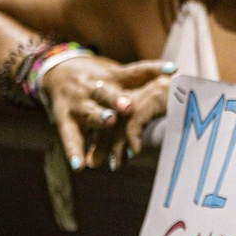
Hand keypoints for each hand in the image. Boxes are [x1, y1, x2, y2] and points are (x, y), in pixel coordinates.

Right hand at [41, 56, 174, 170]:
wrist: (57, 73)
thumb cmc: (100, 80)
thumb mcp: (121, 77)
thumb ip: (146, 77)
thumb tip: (177, 72)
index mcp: (112, 76)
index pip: (134, 71)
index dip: (152, 69)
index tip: (171, 70)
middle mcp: (94, 87)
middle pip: (106, 92)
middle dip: (117, 99)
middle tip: (129, 107)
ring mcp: (78, 102)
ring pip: (88, 111)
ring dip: (98, 118)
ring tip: (109, 124)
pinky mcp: (64, 118)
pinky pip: (69, 135)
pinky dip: (74, 150)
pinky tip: (80, 165)